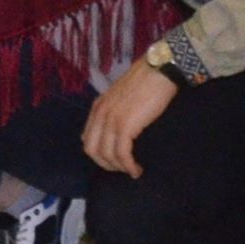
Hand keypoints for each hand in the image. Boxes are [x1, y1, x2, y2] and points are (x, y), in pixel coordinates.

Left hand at [83, 60, 180, 177]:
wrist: (157, 72)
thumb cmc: (145, 83)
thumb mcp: (121, 98)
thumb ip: (114, 112)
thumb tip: (118, 132)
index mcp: (98, 108)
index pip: (87, 139)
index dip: (98, 154)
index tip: (114, 160)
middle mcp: (100, 114)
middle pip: (92, 150)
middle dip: (106, 165)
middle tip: (122, 170)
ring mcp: (111, 120)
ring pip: (106, 155)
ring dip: (119, 167)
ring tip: (133, 171)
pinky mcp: (125, 125)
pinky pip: (122, 153)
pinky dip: (128, 165)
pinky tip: (137, 169)